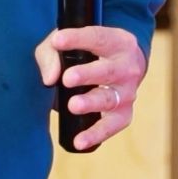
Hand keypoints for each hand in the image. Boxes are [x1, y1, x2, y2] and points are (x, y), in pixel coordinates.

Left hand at [34, 25, 146, 151]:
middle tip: (67, 79)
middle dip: (87, 75)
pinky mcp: (124, 113)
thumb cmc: (89, 52)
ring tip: (73, 105)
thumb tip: (49, 78)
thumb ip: (52, 53)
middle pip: (108, 70)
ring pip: (110, 98)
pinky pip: (112, 125)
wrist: (121, 67)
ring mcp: (128, 92)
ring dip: (91, 103)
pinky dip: (96, 134)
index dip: (77, 39)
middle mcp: (128, 67)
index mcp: (118, 41)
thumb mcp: (70, 43)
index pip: (98, 37)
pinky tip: (79, 141)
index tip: (57, 41)